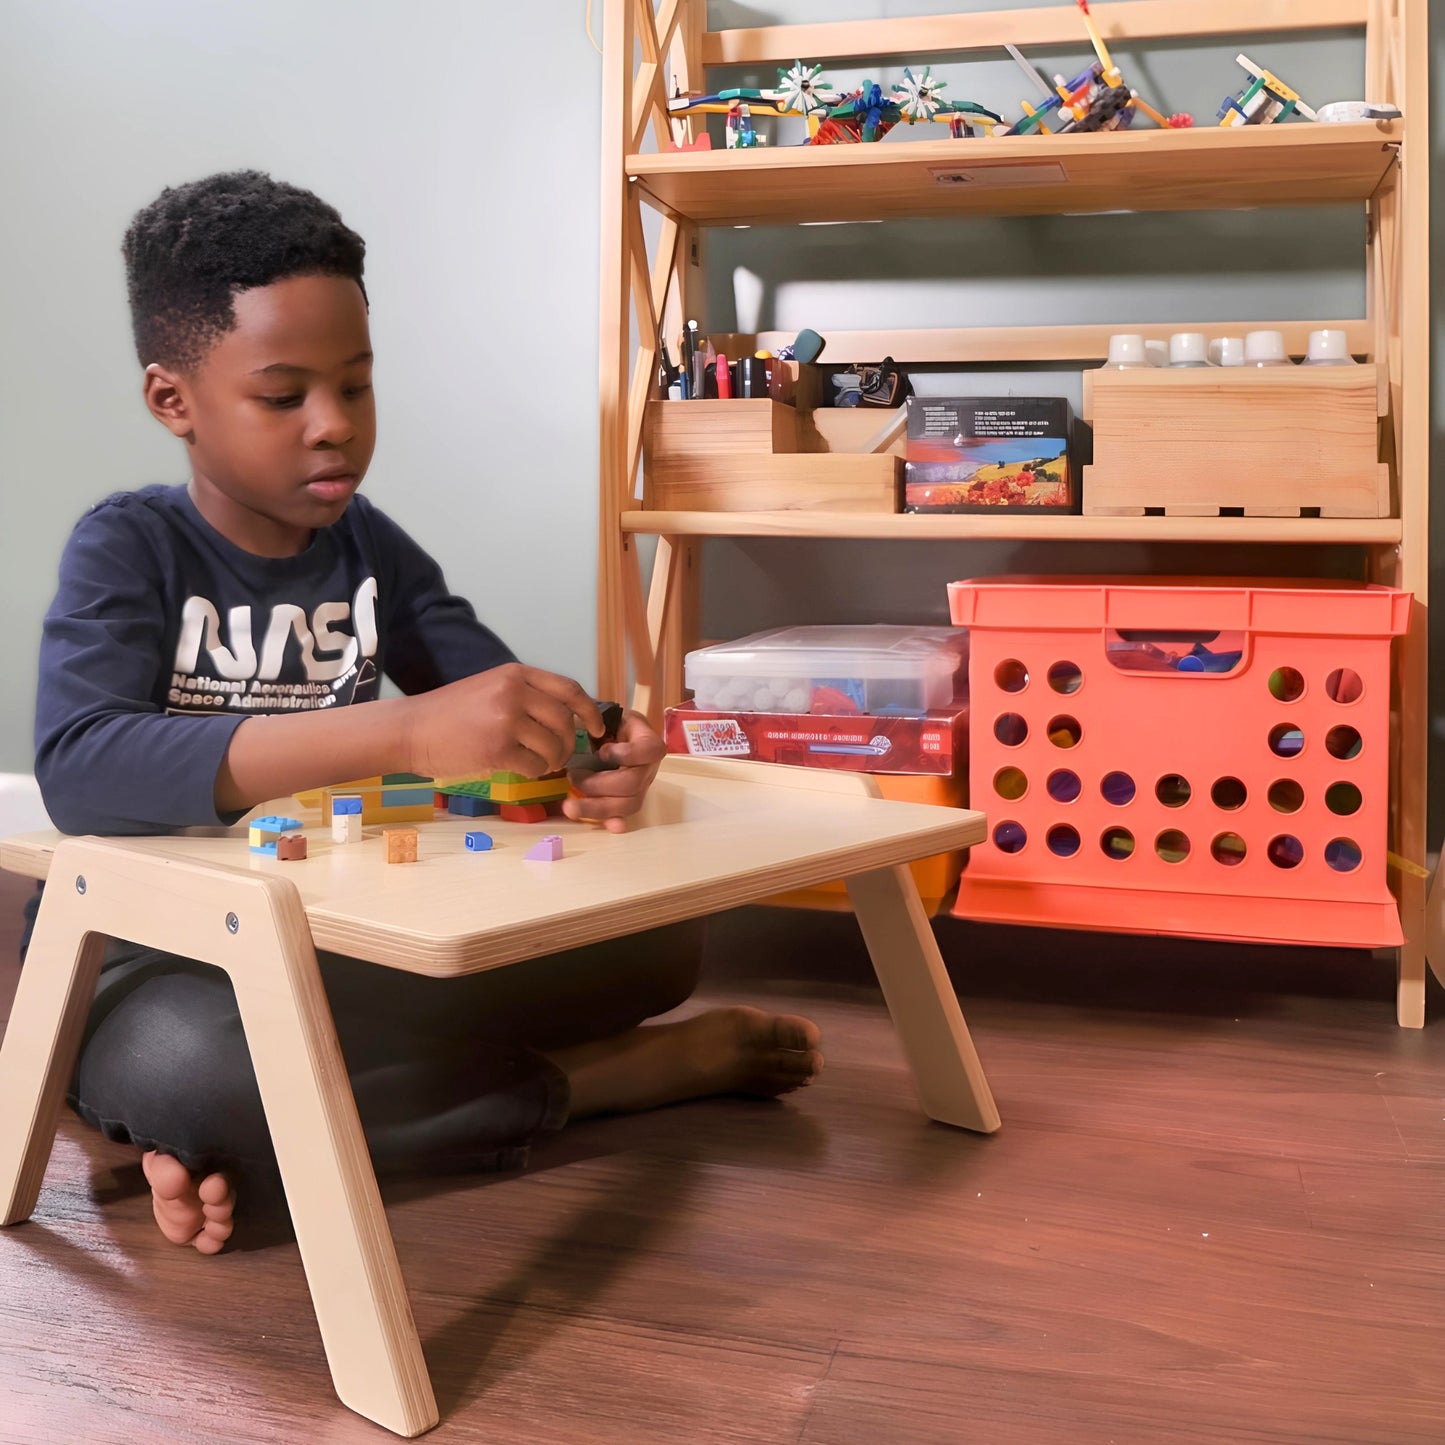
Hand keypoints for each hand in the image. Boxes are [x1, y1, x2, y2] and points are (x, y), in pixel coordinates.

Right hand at [403, 664, 603, 779]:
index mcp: (515, 673)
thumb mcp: (489, 688)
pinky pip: (535, 765)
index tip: (597, 728)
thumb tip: (565, 716)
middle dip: (570, 743)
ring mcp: (506, 719)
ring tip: (541, 764)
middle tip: (561, 755)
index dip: (589, 710)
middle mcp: (514, 691)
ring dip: (553, 760)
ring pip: (554, 745)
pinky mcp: (497, 748)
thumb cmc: (449, 713)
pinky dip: (535, 772)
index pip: (568, 688)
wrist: (410, 730)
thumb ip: (524, 695)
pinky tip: (522, 769)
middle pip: (565, 720)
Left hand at [562, 709, 663, 831]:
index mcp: (646, 741)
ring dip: (597, 807)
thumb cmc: (608, 724)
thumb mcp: (604, 715)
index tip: (602, 751)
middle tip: (573, 777)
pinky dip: (614, 822)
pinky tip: (607, 826)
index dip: (627, 754)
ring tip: (569, 806)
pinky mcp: (629, 801)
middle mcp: (649, 767)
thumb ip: (595, 723)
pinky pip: (624, 816)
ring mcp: (641, 787)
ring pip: (628, 804)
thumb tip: (586, 740)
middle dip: (599, 784)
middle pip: (633, 783)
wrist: (611, 735)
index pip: (648, 750)